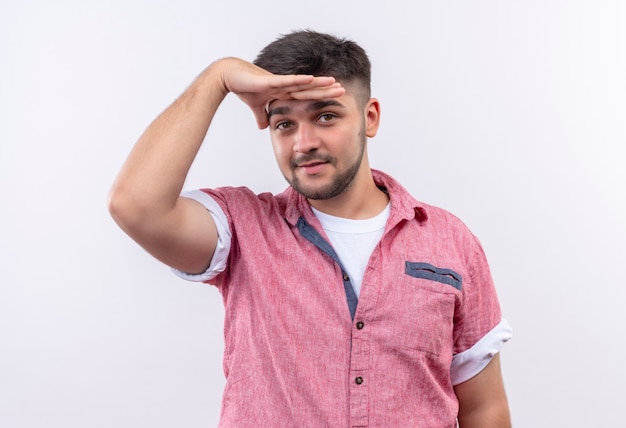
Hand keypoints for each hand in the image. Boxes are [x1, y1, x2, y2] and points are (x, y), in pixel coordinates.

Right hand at [215, 57, 344, 128]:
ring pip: (303, 83)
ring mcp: (279, 82)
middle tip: (343, 90)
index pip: (306, 96)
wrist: (229, 76)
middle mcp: (284, 86)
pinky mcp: (270, 81)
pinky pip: (288, 81)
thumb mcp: (255, 106)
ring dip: (318, 83)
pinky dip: (300, 81)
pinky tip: (313, 79)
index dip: (320, 97)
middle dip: (326, 90)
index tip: (334, 99)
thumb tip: (263, 126)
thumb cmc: (242, 87)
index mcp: (283, 92)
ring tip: (335, 83)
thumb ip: (261, 115)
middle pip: (310, 89)